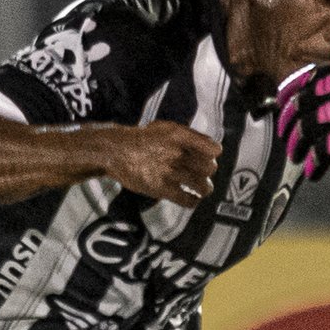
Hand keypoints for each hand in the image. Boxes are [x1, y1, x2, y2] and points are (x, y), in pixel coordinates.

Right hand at [97, 120, 221, 202]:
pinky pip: (187, 200)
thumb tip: (210, 147)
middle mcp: (177, 153)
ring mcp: (169, 171)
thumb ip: (187, 136)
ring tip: (201, 188)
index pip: (213, 149)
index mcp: (179, 135)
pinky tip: (191, 198)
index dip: (213, 155)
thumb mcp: (165, 128)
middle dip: (207, 171)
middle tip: (200, 173)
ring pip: (202, 185)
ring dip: (204, 188)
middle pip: (210, 168)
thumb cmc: (142, 139)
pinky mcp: (161, 188)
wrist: (116, 151)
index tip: (208, 157)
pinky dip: (193, 201)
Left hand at [276, 34, 329, 180]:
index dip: (289, 91)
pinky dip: (314, 162)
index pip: (306, 80)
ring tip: (294, 155)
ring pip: (308, 129)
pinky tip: (311, 171)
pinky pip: (324, 150)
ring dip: (297, 144)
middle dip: (287, 122)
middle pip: (301, 106)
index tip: (280, 101)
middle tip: (284, 133)